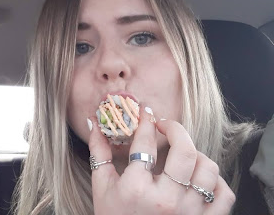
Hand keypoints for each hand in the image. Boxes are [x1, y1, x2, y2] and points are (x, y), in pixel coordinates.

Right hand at [88, 106, 234, 214]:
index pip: (146, 142)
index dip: (146, 121)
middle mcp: (167, 200)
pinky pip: (224, 194)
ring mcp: (189, 213)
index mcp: (137, 188)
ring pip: (208, 169)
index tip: (146, 112)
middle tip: (165, 125)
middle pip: (185, 150)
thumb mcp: (102, 187)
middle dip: (175, 129)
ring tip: (182, 154)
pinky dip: (216, 182)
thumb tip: (94, 122)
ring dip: (195, 154)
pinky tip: (199, 177)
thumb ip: (99, 153)